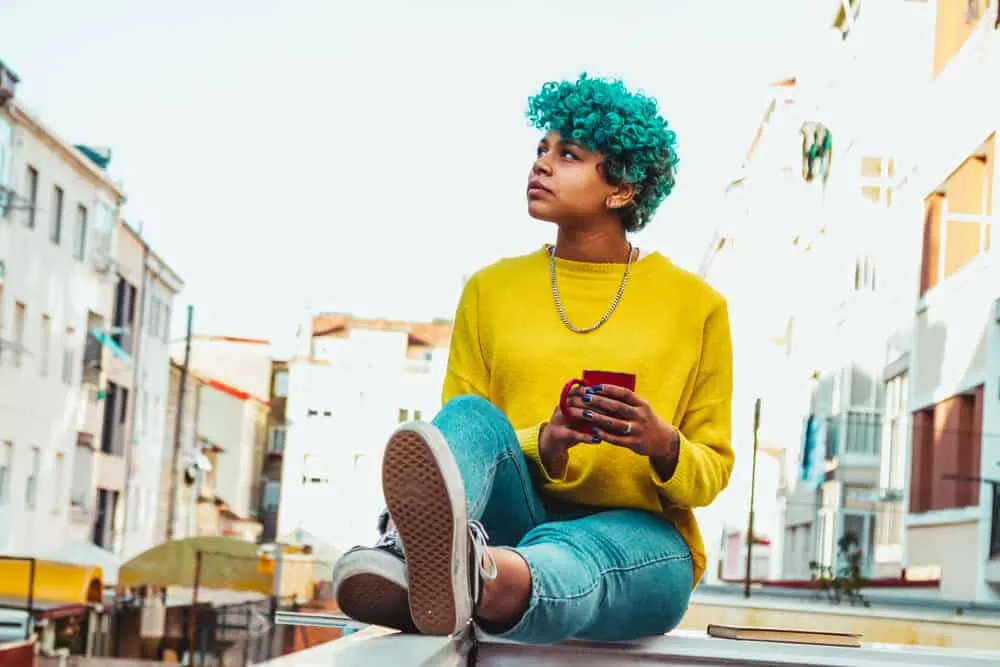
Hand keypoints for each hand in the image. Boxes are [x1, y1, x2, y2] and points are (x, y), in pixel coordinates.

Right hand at [538, 385, 601, 476]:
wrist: (551, 443)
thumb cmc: (570, 427)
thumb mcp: (579, 416)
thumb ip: (590, 409)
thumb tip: (612, 405)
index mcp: (565, 401)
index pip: (577, 390)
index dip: (591, 390)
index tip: (606, 393)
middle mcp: (560, 408)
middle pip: (575, 400)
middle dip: (593, 402)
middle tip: (610, 408)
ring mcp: (557, 420)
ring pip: (572, 413)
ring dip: (589, 415)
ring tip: (605, 420)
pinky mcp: (557, 434)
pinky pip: (572, 434)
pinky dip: (586, 437)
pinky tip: (597, 440)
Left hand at [563, 383, 678, 459]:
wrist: (663, 441)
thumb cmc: (646, 420)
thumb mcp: (641, 408)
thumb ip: (626, 402)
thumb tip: (602, 391)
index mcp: (642, 404)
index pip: (625, 393)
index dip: (609, 389)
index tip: (595, 387)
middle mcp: (641, 416)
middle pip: (617, 406)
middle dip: (600, 401)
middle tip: (585, 397)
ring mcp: (638, 430)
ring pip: (615, 423)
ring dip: (598, 418)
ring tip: (585, 414)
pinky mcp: (634, 443)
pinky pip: (617, 439)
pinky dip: (604, 434)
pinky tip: (593, 431)